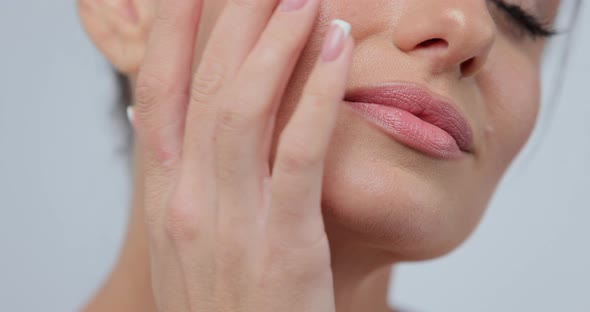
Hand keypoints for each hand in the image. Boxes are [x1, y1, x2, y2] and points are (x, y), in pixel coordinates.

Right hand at [131, 0, 352, 309]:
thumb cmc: (227, 300)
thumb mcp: (186, 239)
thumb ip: (172, 175)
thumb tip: (145, 117)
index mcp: (164, 197)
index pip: (158, 93)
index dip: (172, 31)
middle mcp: (186, 202)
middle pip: (204, 88)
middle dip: (233, 20)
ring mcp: (231, 222)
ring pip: (243, 110)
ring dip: (275, 44)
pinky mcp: (284, 242)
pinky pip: (296, 153)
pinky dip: (315, 94)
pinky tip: (335, 48)